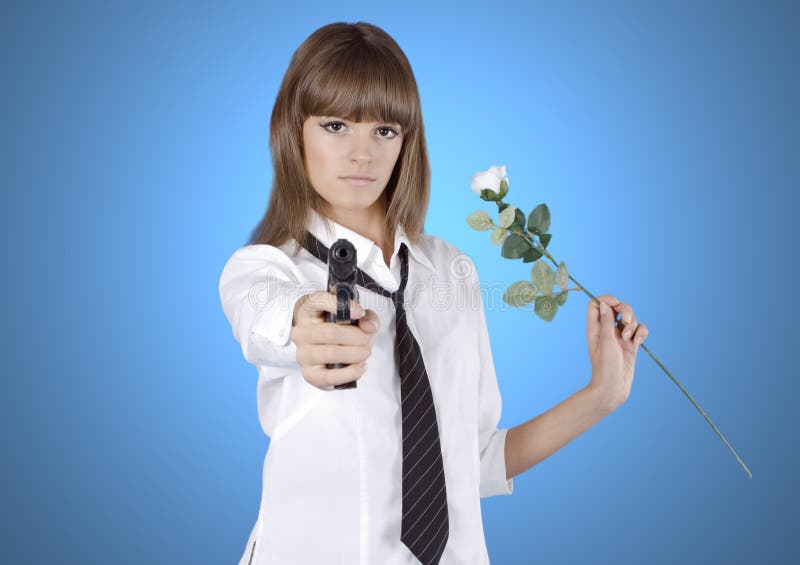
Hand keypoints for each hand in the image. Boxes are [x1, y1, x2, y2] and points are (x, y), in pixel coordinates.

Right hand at [290, 290, 380, 389]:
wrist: (334, 349)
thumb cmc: (342, 328)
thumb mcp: (357, 315)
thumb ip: (367, 316)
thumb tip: (368, 325)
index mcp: (309, 309)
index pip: (319, 300)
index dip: (341, 305)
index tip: (359, 312)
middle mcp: (301, 331)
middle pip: (329, 332)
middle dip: (355, 337)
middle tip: (366, 339)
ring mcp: (303, 353)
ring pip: (329, 354)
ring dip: (353, 354)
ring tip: (365, 353)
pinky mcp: (309, 373)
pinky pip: (328, 376)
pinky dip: (348, 373)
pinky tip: (359, 367)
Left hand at [586, 294, 649, 409]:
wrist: (613, 388)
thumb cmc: (605, 367)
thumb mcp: (606, 341)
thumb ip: (606, 321)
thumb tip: (604, 304)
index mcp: (595, 327)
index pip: (597, 304)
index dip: (606, 299)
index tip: (616, 303)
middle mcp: (606, 330)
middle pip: (617, 307)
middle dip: (626, 310)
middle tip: (626, 322)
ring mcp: (620, 337)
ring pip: (630, 318)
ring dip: (634, 324)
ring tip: (630, 338)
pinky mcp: (631, 344)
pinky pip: (639, 330)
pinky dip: (641, 332)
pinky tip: (638, 342)